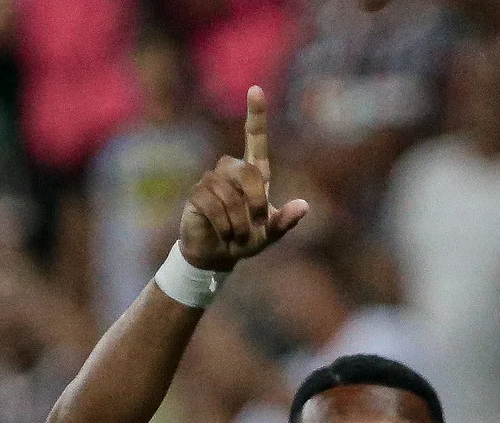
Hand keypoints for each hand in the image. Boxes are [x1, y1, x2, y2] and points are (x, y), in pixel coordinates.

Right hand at [179, 87, 308, 271]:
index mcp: (254, 175)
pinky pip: (211, 203)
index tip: (256, 89)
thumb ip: (285, 221)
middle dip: (256, 200)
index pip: (255, 139)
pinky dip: (223, 223)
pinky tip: (224, 234)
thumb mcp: (270, 235)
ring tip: (238, 236)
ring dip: (239, 219)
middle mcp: (232, 172)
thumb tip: (304, 206)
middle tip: (259, 225)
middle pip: (246, 171)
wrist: (218, 257)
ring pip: (227, 191)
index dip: (256, 115)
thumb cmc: (246, 240)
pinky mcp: (196, 196)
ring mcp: (211, 182)